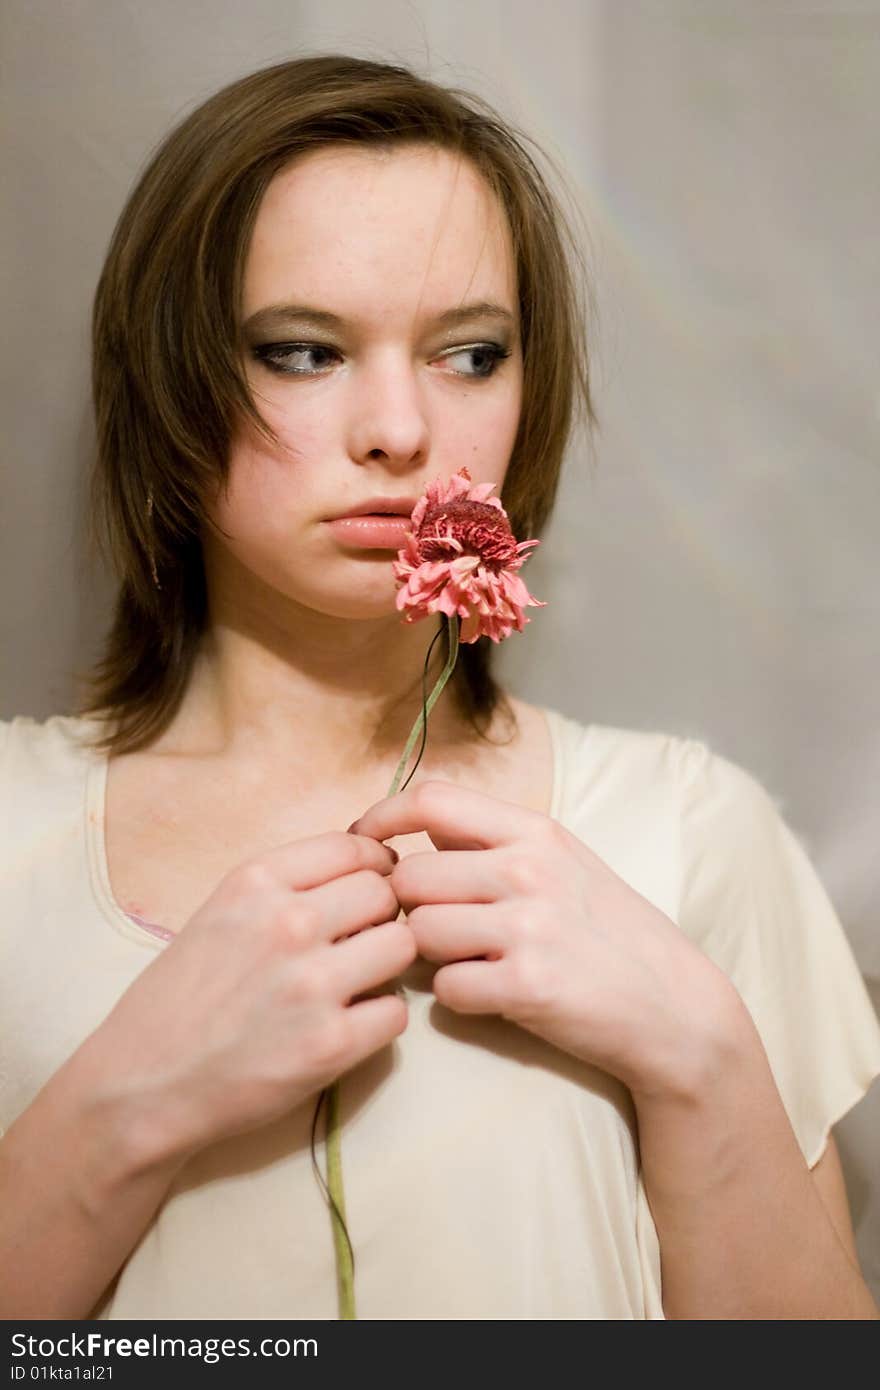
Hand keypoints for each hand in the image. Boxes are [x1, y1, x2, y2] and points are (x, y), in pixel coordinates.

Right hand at [80, 832, 415, 1165]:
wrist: (142, 1083)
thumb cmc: (181, 997)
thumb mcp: (221, 912)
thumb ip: (286, 888)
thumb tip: (365, 871)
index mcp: (256, 882)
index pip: (353, 847)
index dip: (373, 866)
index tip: (372, 884)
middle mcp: (287, 923)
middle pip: (385, 893)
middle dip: (381, 915)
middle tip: (361, 942)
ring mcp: (312, 984)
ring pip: (402, 945)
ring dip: (387, 965)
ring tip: (357, 983)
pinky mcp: (330, 1044)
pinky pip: (396, 1011)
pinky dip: (379, 1019)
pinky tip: (347, 1025)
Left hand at [350, 780, 734, 1098]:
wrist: (672, 1005)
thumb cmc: (608, 932)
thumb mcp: (562, 862)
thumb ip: (493, 841)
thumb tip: (419, 827)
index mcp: (534, 831)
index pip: (431, 800)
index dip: (381, 818)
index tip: (362, 844)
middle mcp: (529, 870)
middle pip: (409, 877)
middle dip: (405, 908)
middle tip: (431, 929)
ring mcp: (529, 927)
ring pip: (420, 933)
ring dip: (429, 955)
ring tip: (468, 962)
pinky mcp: (528, 986)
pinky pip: (446, 988)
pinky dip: (457, 997)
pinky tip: (490, 993)